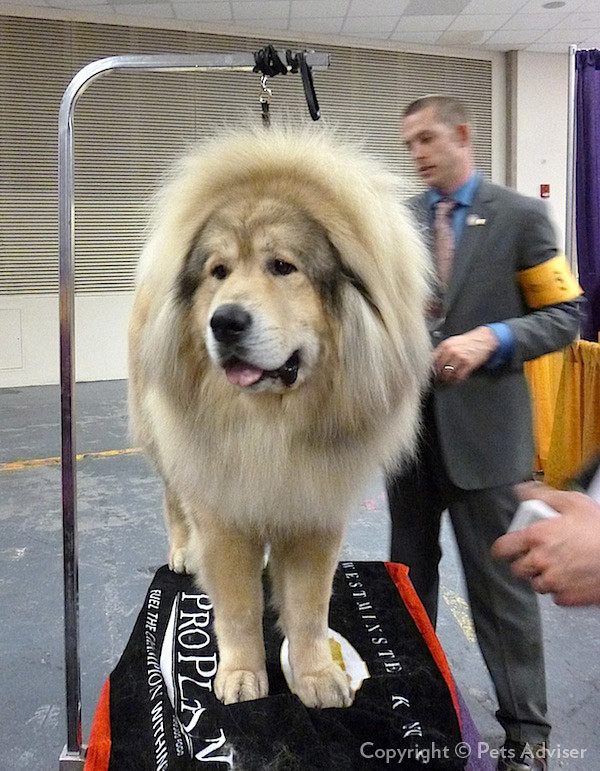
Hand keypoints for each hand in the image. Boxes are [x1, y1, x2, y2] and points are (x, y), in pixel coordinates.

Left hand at [433, 326, 498, 383]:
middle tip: (440, 378)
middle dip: (440, 374)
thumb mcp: (452, 342)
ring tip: (448, 380)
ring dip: (448, 379)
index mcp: (446, 345)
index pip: (433, 359)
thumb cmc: (469, 341)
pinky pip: (459, 376)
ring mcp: (460, 358)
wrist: (484, 339)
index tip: (433, 372)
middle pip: (440, 368)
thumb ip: (443, 350)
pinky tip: (456, 380)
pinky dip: (457, 380)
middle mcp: (451, 351)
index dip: (433, 367)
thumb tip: (434, 360)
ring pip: (449, 373)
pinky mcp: (468, 364)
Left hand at [492, 482, 599, 605]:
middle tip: (539, 554)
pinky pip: (554, 596)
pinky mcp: (567, 598)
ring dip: (543, 576)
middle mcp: (541, 561)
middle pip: (518, 569)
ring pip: (535, 583)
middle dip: (526, 562)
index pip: (502, 548)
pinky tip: (571, 576)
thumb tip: (522, 490)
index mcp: (537, 537)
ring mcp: (554, 582)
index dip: (503, 547)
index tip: (506, 548)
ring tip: (559, 564)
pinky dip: (560, 588)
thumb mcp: (573, 502)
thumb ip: (542, 496)